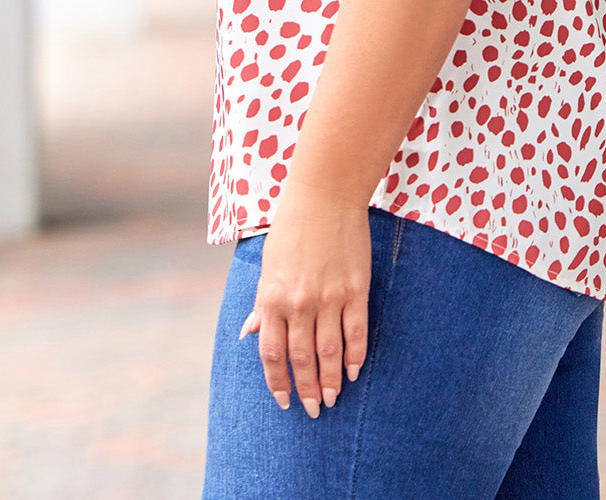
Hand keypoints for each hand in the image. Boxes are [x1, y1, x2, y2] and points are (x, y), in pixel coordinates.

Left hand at [238, 189, 371, 416]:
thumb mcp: (269, 266)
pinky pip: (356, 332)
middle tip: (313, 410)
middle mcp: (299, 303)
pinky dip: (356, 355)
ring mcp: (329, 298)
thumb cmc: (292, 228)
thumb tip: (249, 334)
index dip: (278, 382)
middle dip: (307, 389)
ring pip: (330, 352)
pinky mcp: (356, 289)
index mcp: (273, 298)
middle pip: (302, 359)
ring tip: (333, 398)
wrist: (325, 196)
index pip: (272, 354)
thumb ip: (263, 304)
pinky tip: (355, 371)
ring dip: (332, 380)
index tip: (284, 400)